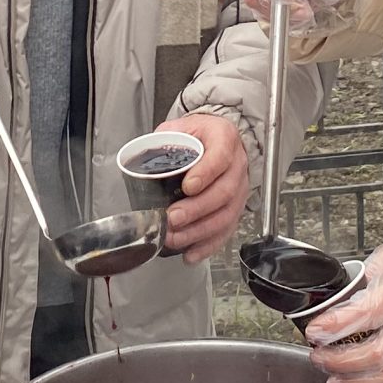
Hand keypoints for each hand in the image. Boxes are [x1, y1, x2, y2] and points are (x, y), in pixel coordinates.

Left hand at [157, 114, 249, 263]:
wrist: (214, 140)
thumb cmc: (196, 134)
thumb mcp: (179, 127)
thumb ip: (163, 140)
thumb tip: (142, 159)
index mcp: (224, 138)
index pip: (221, 156)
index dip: (206, 173)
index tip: (187, 186)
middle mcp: (237, 165)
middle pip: (225, 191)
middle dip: (197, 209)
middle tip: (172, 218)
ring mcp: (240, 189)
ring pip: (227, 215)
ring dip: (200, 231)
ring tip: (175, 238)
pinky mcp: (236, 209)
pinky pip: (226, 231)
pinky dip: (208, 246)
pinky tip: (190, 255)